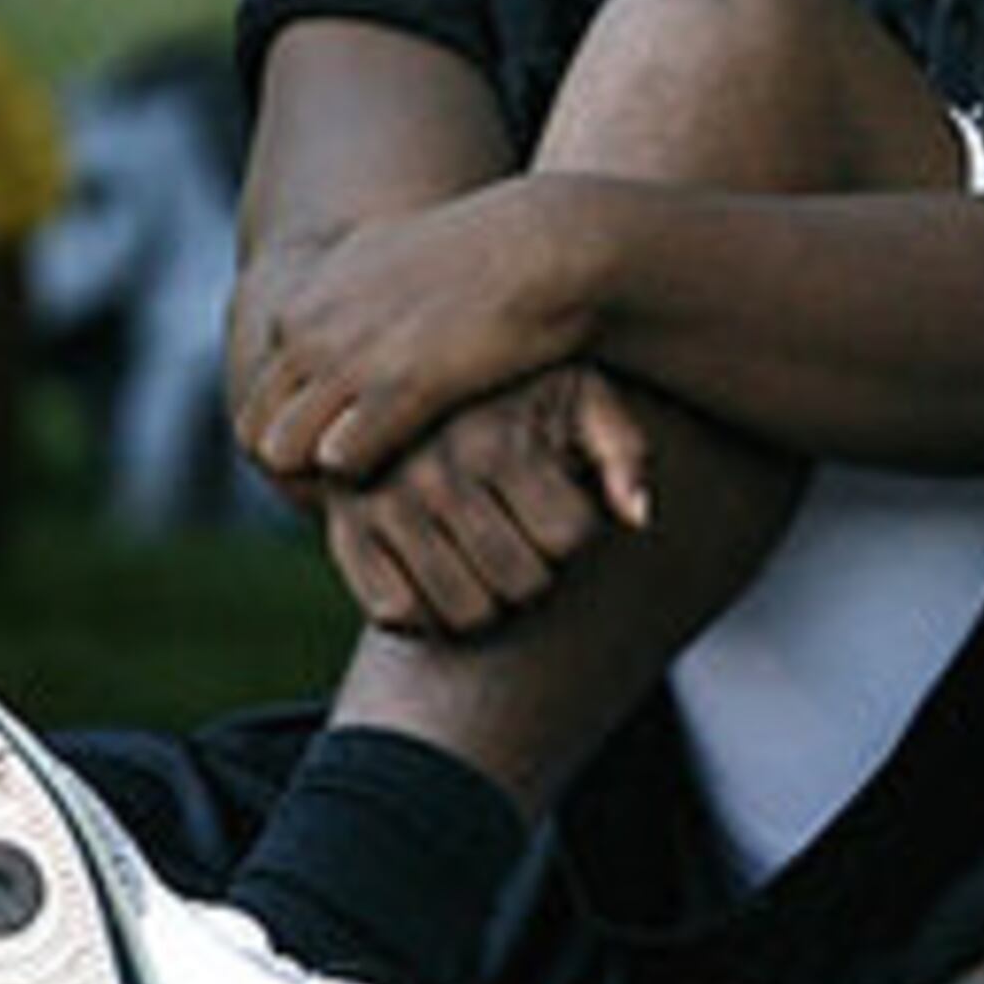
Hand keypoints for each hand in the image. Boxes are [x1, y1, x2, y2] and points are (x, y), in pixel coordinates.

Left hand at [231, 180, 590, 483]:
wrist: (542, 242)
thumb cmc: (487, 259)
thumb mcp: (396, 262)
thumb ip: (357, 296)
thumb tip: (349, 314)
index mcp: (304, 300)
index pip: (259, 393)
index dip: (299, 431)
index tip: (348, 450)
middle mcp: (309, 326)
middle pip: (256, 430)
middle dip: (298, 464)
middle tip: (357, 483)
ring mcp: (346, 356)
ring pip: (283, 451)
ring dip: (326, 476)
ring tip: (381, 487)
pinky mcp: (397, 385)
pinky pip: (338, 459)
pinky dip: (371, 477)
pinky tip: (414, 472)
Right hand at [311, 364, 654, 636]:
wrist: (415, 370)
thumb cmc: (518, 393)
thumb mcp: (581, 394)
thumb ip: (623, 448)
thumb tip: (639, 518)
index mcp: (499, 440)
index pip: (570, 538)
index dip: (577, 532)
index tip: (561, 503)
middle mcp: (436, 472)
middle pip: (524, 586)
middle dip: (538, 573)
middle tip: (523, 538)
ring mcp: (384, 504)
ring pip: (466, 614)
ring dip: (488, 602)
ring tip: (486, 558)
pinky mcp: (343, 528)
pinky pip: (395, 612)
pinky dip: (424, 611)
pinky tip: (436, 572)